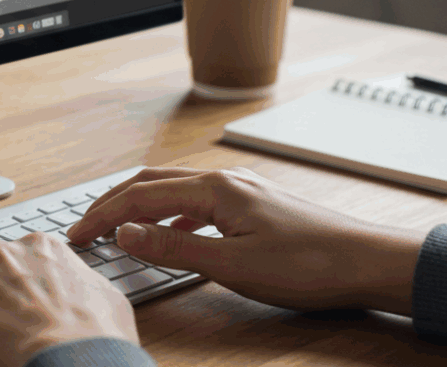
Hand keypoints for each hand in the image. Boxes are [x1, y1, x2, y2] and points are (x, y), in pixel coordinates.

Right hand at [66, 167, 426, 314]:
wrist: (368, 261)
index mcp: (215, 189)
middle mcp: (224, 180)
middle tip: (85, 226)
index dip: (104, 216)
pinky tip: (173, 234)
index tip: (78, 235)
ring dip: (139, 204)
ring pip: (174, 188)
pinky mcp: (254, 203)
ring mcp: (241, 189)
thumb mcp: (233, 265)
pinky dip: (170, 213)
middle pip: (151, 182)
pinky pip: (197, 200)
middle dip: (113, 202)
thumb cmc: (310, 265)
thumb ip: (174, 247)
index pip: (141, 197)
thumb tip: (125, 232)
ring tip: (116, 225)